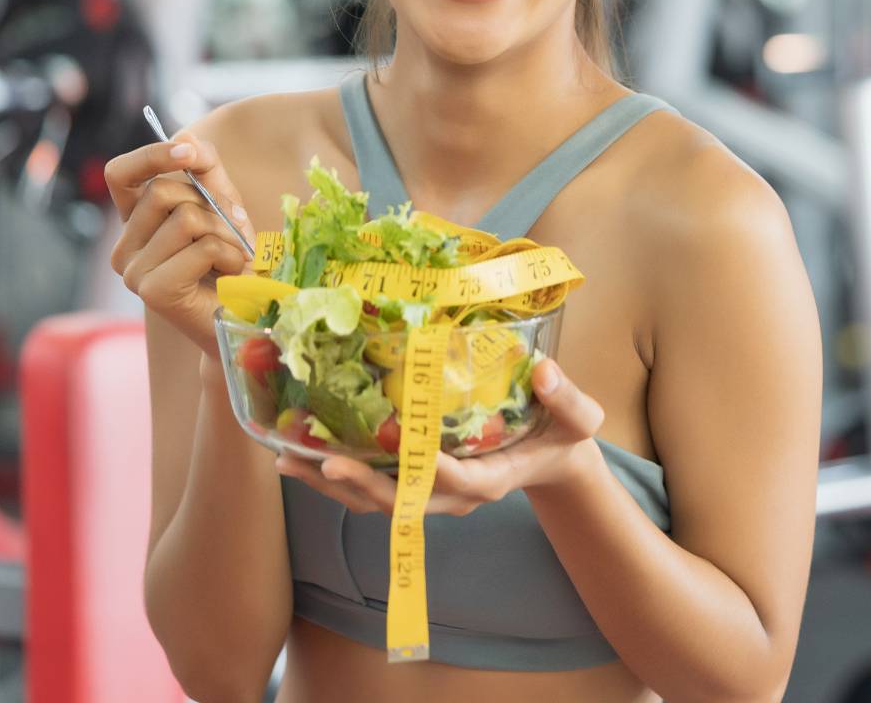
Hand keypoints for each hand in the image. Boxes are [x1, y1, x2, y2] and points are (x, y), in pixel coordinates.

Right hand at [103, 131, 256, 354]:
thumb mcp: (222, 205)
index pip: (119, 173)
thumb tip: (184, 135)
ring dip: (226, 233)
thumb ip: (206, 169)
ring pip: (186, 217)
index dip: (151, 155)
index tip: (188, 152)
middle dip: (212, 203)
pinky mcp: (152, 291)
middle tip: (232, 230)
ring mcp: (132, 271)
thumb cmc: (233, 262)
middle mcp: (124, 248)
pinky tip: (229, 275)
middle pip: (163, 190)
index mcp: (134, 223)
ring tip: (232, 257)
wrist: (248, 319)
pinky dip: (229, 255)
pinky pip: (201, 246)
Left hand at [276, 358, 604, 514]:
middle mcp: (457, 495)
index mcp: (495, 478)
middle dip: (364, 484)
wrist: (552, 458)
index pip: (460, 481)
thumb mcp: (579, 419)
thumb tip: (545, 370)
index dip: (432, 470)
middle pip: (404, 501)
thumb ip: (567, 398)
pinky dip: (336, 478)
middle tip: (325, 463)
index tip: (406, 450)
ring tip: (291, 462)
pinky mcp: (417, 486)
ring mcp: (435, 495)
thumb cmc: (563, 435)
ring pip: (378, 501)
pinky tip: (300, 458)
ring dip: (335, 486)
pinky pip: (371, 489)